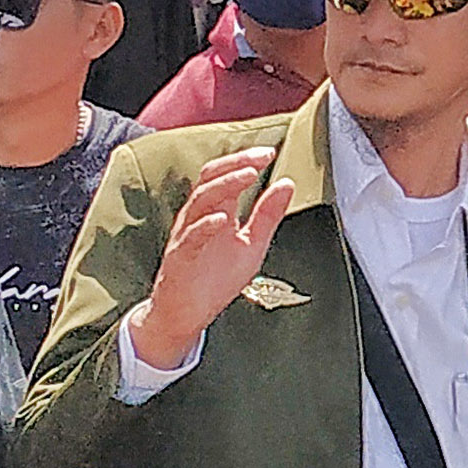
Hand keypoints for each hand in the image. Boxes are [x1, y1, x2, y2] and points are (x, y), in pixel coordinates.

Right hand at [127, 143, 296, 366]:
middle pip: (211, 177)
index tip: (270, 153)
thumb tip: (286, 183)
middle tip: (260, 157)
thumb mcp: (251, 244)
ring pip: (201, 200)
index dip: (246, 161)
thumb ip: (267, 215)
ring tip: (248, 175)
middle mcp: (199, 216)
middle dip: (236, 164)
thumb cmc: (214, 280)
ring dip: (226, 185)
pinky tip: (223, 219)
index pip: (227, 175)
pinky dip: (207, 225)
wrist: (185, 314)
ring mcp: (187, 234)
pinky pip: (192, 236)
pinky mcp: (180, 256)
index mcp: (216, 211)